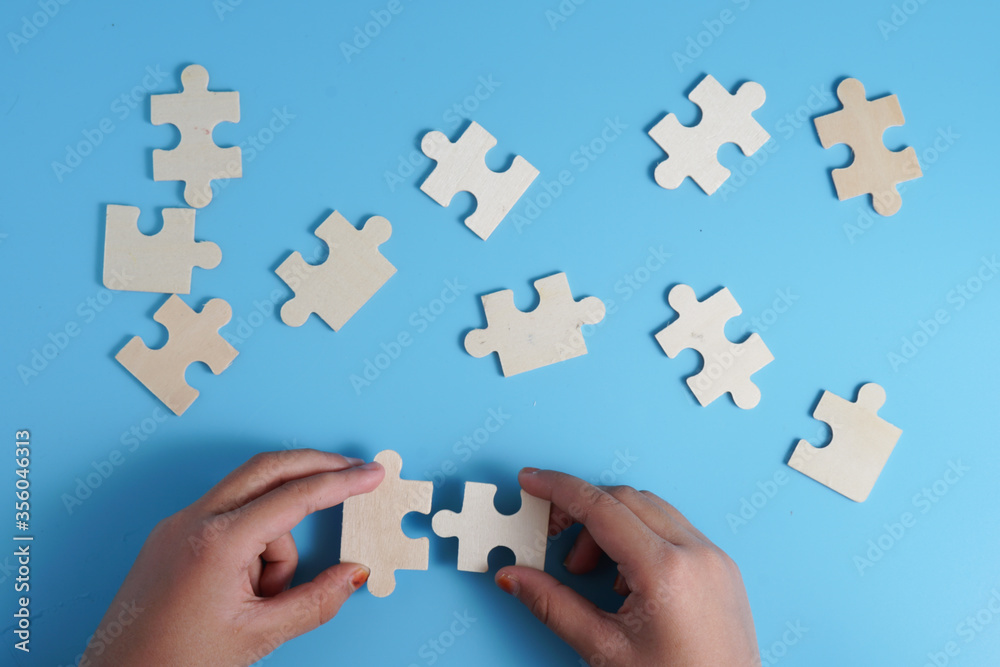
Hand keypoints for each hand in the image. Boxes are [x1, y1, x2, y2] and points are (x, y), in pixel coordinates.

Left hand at [81, 449, 384, 666]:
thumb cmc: (176, 664)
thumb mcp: (258, 635)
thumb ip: (315, 601)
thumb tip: (353, 574)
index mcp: (216, 542)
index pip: (294, 497)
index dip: (341, 482)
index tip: (372, 473)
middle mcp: (193, 520)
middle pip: (269, 469)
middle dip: (316, 468)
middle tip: (356, 472)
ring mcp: (178, 524)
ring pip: (251, 502)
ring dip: (275, 539)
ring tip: (262, 600)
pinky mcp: (172, 536)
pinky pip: (228, 520)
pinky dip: (251, 543)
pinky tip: (245, 588)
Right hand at [495, 469, 758, 666]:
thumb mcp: (605, 651)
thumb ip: (553, 606)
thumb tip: (515, 578)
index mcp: (666, 571)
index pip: (600, 507)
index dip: (558, 490)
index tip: (531, 482)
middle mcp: (696, 553)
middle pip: (624, 499)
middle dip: (582, 512)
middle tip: (551, 537)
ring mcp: (714, 558)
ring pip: (650, 509)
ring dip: (611, 525)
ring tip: (590, 571)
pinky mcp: (722, 567)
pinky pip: (674, 528)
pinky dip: (640, 537)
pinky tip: (625, 578)